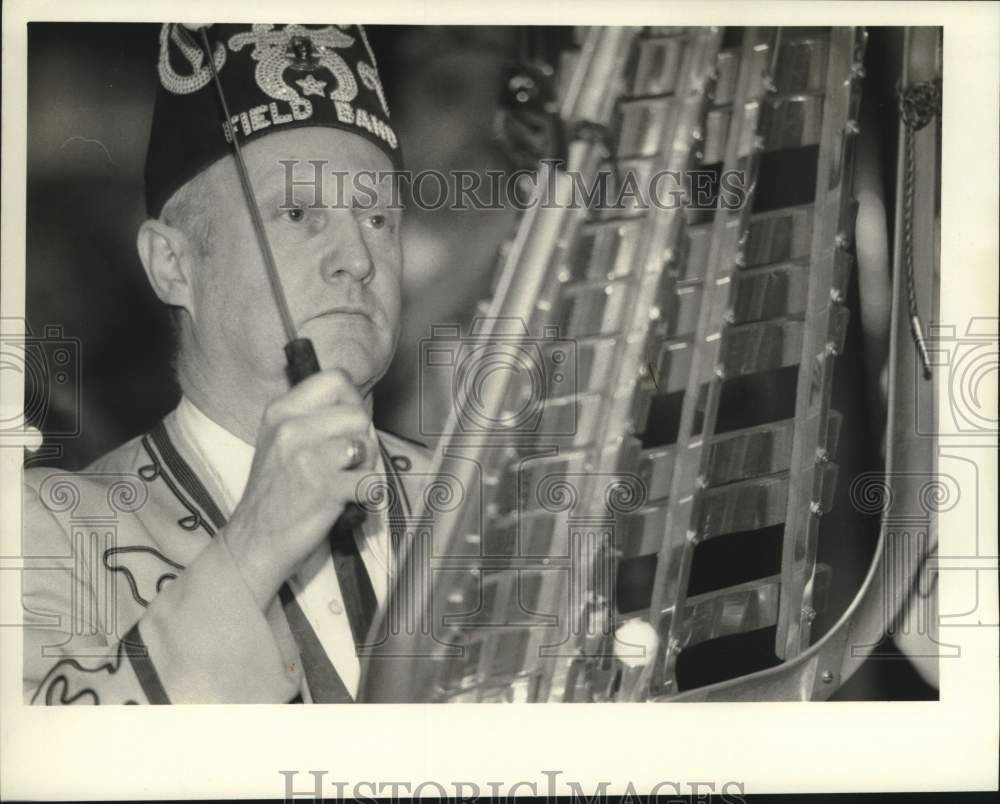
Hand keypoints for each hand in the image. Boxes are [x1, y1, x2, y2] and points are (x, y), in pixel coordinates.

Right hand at [221, 369, 375, 608]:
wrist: (254, 542)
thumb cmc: (276, 493)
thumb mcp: (280, 440)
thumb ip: (313, 418)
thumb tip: (357, 405)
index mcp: (281, 410)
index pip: (336, 378)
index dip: (352, 401)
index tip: (345, 426)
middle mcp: (291, 428)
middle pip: (358, 413)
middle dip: (362, 439)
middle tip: (346, 463)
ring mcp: (307, 458)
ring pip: (366, 444)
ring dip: (365, 466)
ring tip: (345, 481)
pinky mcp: (324, 489)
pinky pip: (370, 481)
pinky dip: (368, 494)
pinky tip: (350, 500)